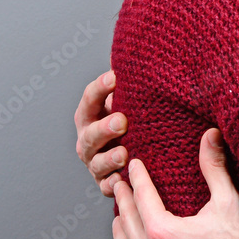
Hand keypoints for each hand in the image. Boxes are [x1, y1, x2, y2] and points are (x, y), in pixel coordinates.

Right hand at [75, 70, 128, 195]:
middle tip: (122, 120)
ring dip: (109, 159)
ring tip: (124, 152)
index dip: (100, 88)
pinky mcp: (107, 183)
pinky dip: (114, 186)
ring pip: (97, 163)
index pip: (90, 99)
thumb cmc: (136, 118)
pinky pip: (107, 187)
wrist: (139, 150)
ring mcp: (96, 163)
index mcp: (92, 115)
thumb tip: (148, 50)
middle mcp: (89, 140)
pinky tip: (123, 181)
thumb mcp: (132, 99)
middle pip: (91, 134)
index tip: (115, 76)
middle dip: (104, 127)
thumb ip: (134, 82)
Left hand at [112, 128, 238, 238]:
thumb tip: (210, 135)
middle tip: (120, 184)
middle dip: (123, 199)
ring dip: (119, 230)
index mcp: (164, 231)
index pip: (142, 196)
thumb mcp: (230, 202)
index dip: (137, 177)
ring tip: (119, 216)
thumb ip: (214, 167)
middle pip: (127, 221)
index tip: (134, 165)